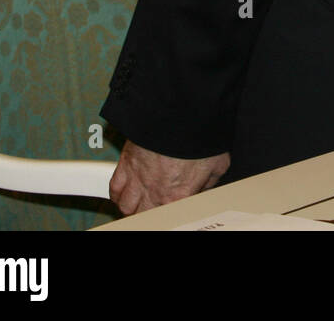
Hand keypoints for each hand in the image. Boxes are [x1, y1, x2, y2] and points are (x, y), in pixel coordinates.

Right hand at [109, 140, 229, 215]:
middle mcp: (154, 192)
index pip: (167, 218)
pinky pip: (115, 188)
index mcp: (177, 197)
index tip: (174, 209)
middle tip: (156, 208)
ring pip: (125, 206)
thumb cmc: (200, 137)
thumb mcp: (218, 164)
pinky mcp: (126, 163)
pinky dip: (118, 194)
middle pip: (142, 216)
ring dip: (132, 207)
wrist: (180, 113)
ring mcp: (137, 179)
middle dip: (148, 214)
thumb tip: (206, 186)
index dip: (171, 214)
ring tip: (139, 204)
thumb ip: (209, 181)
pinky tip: (125, 192)